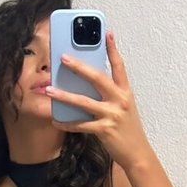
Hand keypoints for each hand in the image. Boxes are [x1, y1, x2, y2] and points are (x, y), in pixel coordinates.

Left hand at [45, 31, 151, 169]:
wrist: (137, 153)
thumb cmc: (128, 130)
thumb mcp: (123, 108)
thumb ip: (109, 95)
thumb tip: (87, 85)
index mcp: (125, 92)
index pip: (119, 66)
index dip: (113, 49)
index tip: (106, 32)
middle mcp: (119, 100)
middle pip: (98, 78)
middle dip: (79, 67)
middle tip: (63, 58)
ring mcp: (112, 115)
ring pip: (84, 102)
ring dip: (64, 96)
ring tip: (49, 90)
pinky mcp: (105, 130)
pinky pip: (81, 125)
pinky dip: (67, 123)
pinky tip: (55, 120)